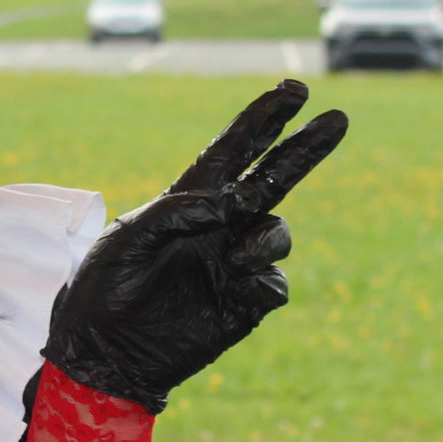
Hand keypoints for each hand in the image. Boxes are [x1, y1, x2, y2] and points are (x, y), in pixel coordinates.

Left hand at [44, 80, 345, 412]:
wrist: (105, 351)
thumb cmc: (105, 287)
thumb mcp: (128, 236)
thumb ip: (179, 210)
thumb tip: (236, 201)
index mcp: (188, 200)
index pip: (234, 151)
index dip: (264, 120)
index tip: (294, 90)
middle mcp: (219, 226)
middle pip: (274, 178)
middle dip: (304, 148)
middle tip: (337, 118)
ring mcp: (234, 264)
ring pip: (278, 232)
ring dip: (265, 236)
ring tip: (234, 257)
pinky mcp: (244, 302)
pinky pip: (275, 283)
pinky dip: (263, 278)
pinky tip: (237, 283)